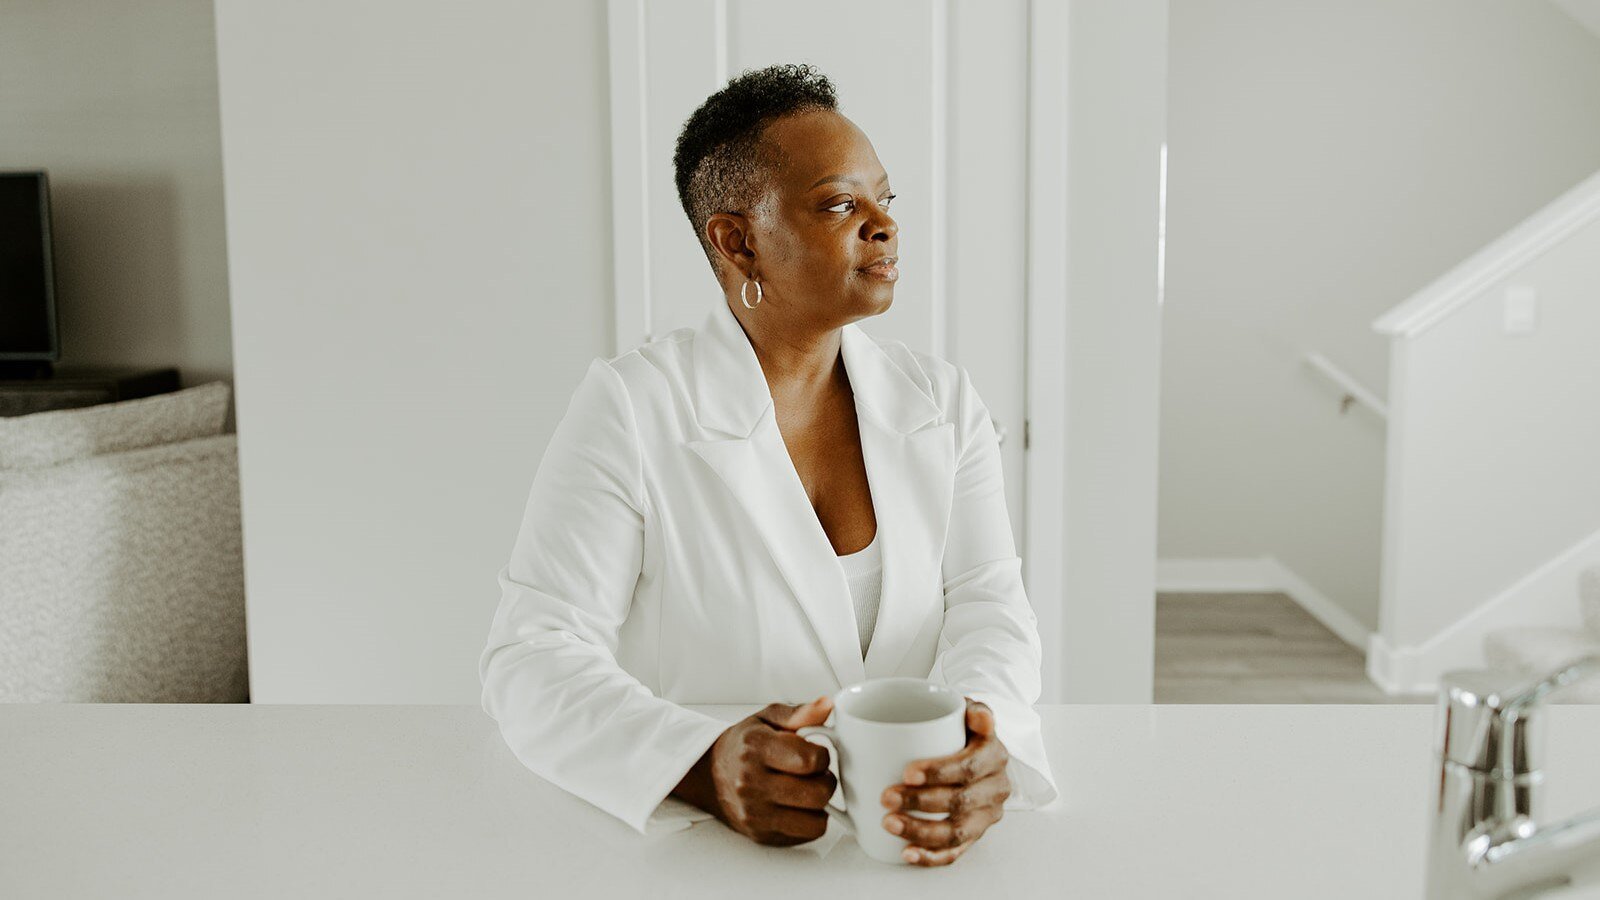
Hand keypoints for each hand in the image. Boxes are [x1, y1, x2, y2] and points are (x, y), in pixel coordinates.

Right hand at [701, 696, 837, 846]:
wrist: (711, 773)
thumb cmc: (746, 744)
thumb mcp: (769, 718)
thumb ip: (801, 713)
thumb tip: (827, 705)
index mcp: (756, 748)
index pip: (811, 761)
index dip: (823, 756)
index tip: (815, 753)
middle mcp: (751, 783)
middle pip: (818, 793)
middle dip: (826, 781)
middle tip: (814, 774)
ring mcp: (754, 813)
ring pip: (816, 820)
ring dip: (820, 805)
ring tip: (807, 789)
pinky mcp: (761, 834)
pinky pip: (806, 835)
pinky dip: (810, 821)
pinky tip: (798, 806)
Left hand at [880, 698, 1009, 865]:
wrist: (974, 748)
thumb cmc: (961, 728)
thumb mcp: (966, 709)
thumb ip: (972, 708)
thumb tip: (979, 716)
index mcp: (994, 755)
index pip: (970, 767)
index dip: (940, 772)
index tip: (907, 772)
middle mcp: (995, 788)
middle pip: (961, 802)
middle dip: (920, 802)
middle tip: (886, 797)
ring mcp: (985, 815)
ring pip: (957, 832)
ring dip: (921, 831)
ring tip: (889, 823)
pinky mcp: (973, 834)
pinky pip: (955, 852)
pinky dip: (930, 856)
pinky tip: (906, 852)